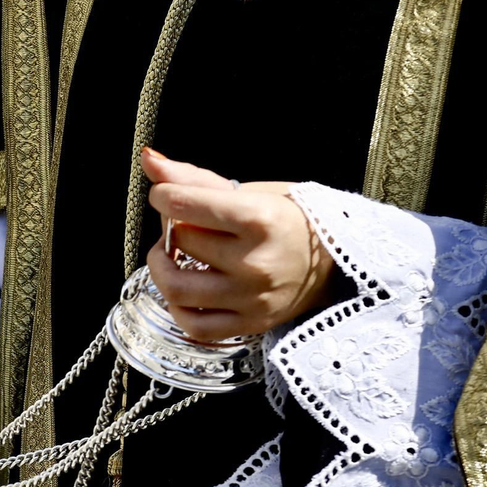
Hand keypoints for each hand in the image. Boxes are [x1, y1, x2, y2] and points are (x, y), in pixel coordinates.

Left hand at [142, 147, 338, 341]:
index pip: (186, 205)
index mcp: (260, 219)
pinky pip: (193, 325)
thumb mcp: (254, 192)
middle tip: (181, 225)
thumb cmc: (292, 221)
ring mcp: (252, 298)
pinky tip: (186, 290)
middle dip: (171, 229)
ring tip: (172, 257)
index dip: (164, 196)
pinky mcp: (250, 324)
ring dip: (162, 269)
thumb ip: (197, 179)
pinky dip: (178, 308)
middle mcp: (256, 262)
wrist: (337, 263)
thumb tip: (149, 161)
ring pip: (177, 288)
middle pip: (182, 243)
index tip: (165, 194)